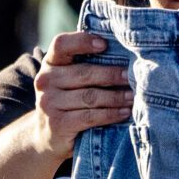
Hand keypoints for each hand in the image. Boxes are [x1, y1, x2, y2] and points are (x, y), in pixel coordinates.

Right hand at [30, 31, 131, 155]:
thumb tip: (122, 53)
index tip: (104, 44)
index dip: (82, 41)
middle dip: (111, 74)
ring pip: (89, 96)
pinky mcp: (58, 124)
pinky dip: (110, 114)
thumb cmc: (67, 101)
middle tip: (130, 76)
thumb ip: (84, 65)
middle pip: (83, 73)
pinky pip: (90, 116)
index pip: (61, 44)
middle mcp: (45, 81)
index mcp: (50, 63)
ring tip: (132, 96)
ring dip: (115, 97)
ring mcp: (49, 103)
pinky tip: (124, 112)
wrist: (47, 137)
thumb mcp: (68, 80)